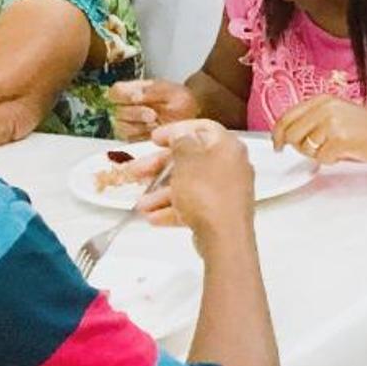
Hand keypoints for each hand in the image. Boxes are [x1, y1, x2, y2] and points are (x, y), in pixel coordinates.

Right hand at [111, 78, 199, 140]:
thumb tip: (134, 96)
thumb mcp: (170, 90)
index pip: (115, 91)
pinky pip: (130, 140)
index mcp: (132, 90)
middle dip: (137, 114)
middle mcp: (127, 107)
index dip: (123, 96)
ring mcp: (128, 124)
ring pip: (122, 128)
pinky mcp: (133, 138)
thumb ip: (151, 91)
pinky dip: (143, 137)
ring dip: (140, 127)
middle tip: (153, 115)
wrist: (192, 114)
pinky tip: (155, 132)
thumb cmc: (180, 99)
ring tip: (157, 123)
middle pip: (118, 111)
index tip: (136, 99)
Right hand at [138, 120, 256, 247]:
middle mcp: (230, 165)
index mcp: (227, 147)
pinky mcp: (220, 212)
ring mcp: (226, 190)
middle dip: (159, 167)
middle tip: (136, 172)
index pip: (202, 128)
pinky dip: (173, 208)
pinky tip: (153, 218)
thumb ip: (181, 141)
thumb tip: (181, 133)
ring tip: (141, 204)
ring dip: (161, 193)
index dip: (176, 130)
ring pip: (188, 185)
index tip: (154, 138)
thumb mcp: (187, 159)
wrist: (225, 237)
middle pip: (191, 159)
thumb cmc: (205, 192)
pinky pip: (194, 205)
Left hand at [272, 96, 366, 166]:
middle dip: (299, 147)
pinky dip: (331, 160)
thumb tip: (289, 135)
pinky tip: (345, 152)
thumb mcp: (340, 115)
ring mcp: (331, 122)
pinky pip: (320, 157)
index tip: (278, 143)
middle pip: (291, 133)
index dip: (278, 133)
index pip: (287, 115)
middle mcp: (325, 107)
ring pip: (304, 146)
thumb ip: (315, 120)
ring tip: (335, 149)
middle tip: (316, 150)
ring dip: (316, 153)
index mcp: (323, 99)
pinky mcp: (339, 138)